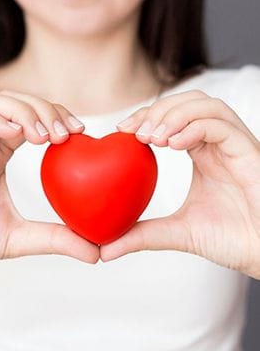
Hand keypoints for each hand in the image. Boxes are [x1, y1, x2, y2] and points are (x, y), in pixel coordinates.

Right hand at [0, 90, 98, 277]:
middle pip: (16, 102)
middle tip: (67, 132)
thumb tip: (95, 253)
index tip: (78, 131)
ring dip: (24, 111)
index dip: (55, 115)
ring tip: (45, 136)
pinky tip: (16, 134)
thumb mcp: (21, 238)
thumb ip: (56, 239)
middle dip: (45, 109)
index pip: (30, 118)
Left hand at [100, 90, 259, 278]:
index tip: (121, 131)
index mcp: (202, 154)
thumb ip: (142, 235)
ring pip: (207, 106)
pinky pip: (222, 126)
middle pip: (189, 101)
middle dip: (158, 110)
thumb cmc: (232, 239)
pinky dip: (195, 128)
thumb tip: (105, 249)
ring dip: (175, 114)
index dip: (146, 117)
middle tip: (134, 132)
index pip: (173, 118)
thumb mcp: (177, 232)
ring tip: (153, 137)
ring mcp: (235, 145)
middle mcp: (218, 144)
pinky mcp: (250, 152)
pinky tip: (173, 145)